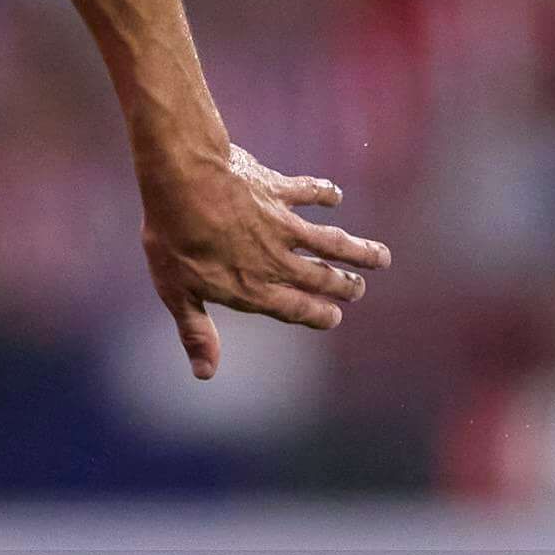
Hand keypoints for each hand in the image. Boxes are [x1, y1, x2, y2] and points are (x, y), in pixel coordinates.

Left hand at [143, 145, 387, 376]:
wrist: (183, 180)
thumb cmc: (173, 237)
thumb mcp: (176, 292)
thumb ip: (196, 332)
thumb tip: (206, 373)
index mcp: (253, 287)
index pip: (295, 308)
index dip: (318, 314)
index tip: (336, 317)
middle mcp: (276, 258)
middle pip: (320, 276)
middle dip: (344, 285)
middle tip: (359, 290)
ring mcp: (281, 223)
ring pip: (330, 241)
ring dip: (357, 250)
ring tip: (381, 258)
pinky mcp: (279, 189)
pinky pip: (309, 192)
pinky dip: (325, 193)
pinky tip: (336, 196)